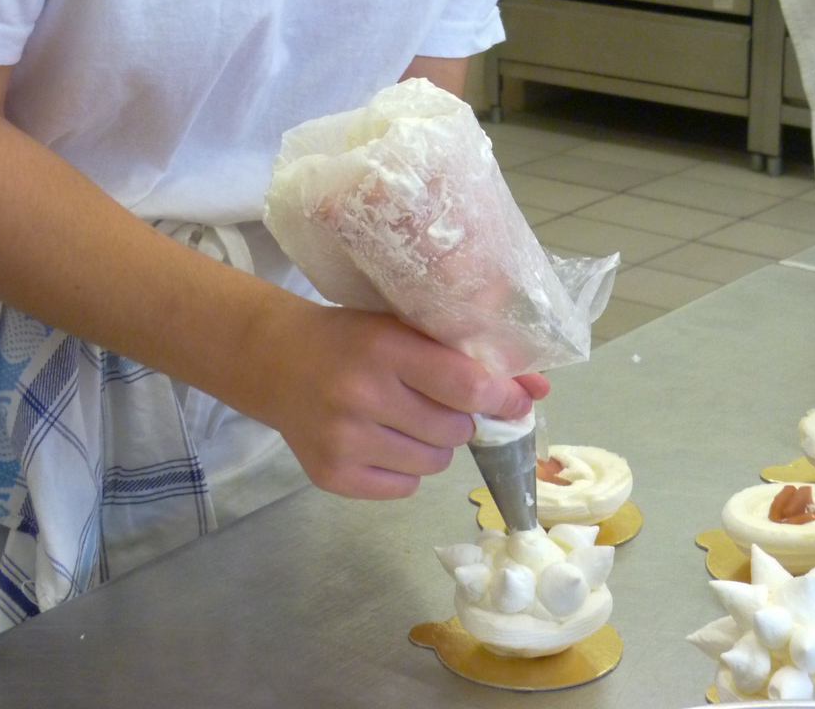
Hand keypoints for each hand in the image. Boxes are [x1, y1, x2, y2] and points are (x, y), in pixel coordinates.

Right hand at [247, 295, 543, 499]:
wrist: (276, 360)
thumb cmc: (353, 337)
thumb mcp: (404, 325)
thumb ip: (468, 352)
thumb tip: (538, 387)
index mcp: (385, 347)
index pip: (466, 385)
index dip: (502, 396)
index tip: (517, 399)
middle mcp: (362, 395)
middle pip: (454, 429)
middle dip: (461, 417)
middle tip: (440, 399)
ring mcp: (344, 440)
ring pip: (433, 463)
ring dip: (435, 444)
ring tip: (408, 417)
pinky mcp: (331, 476)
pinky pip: (404, 489)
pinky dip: (407, 470)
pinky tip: (384, 439)